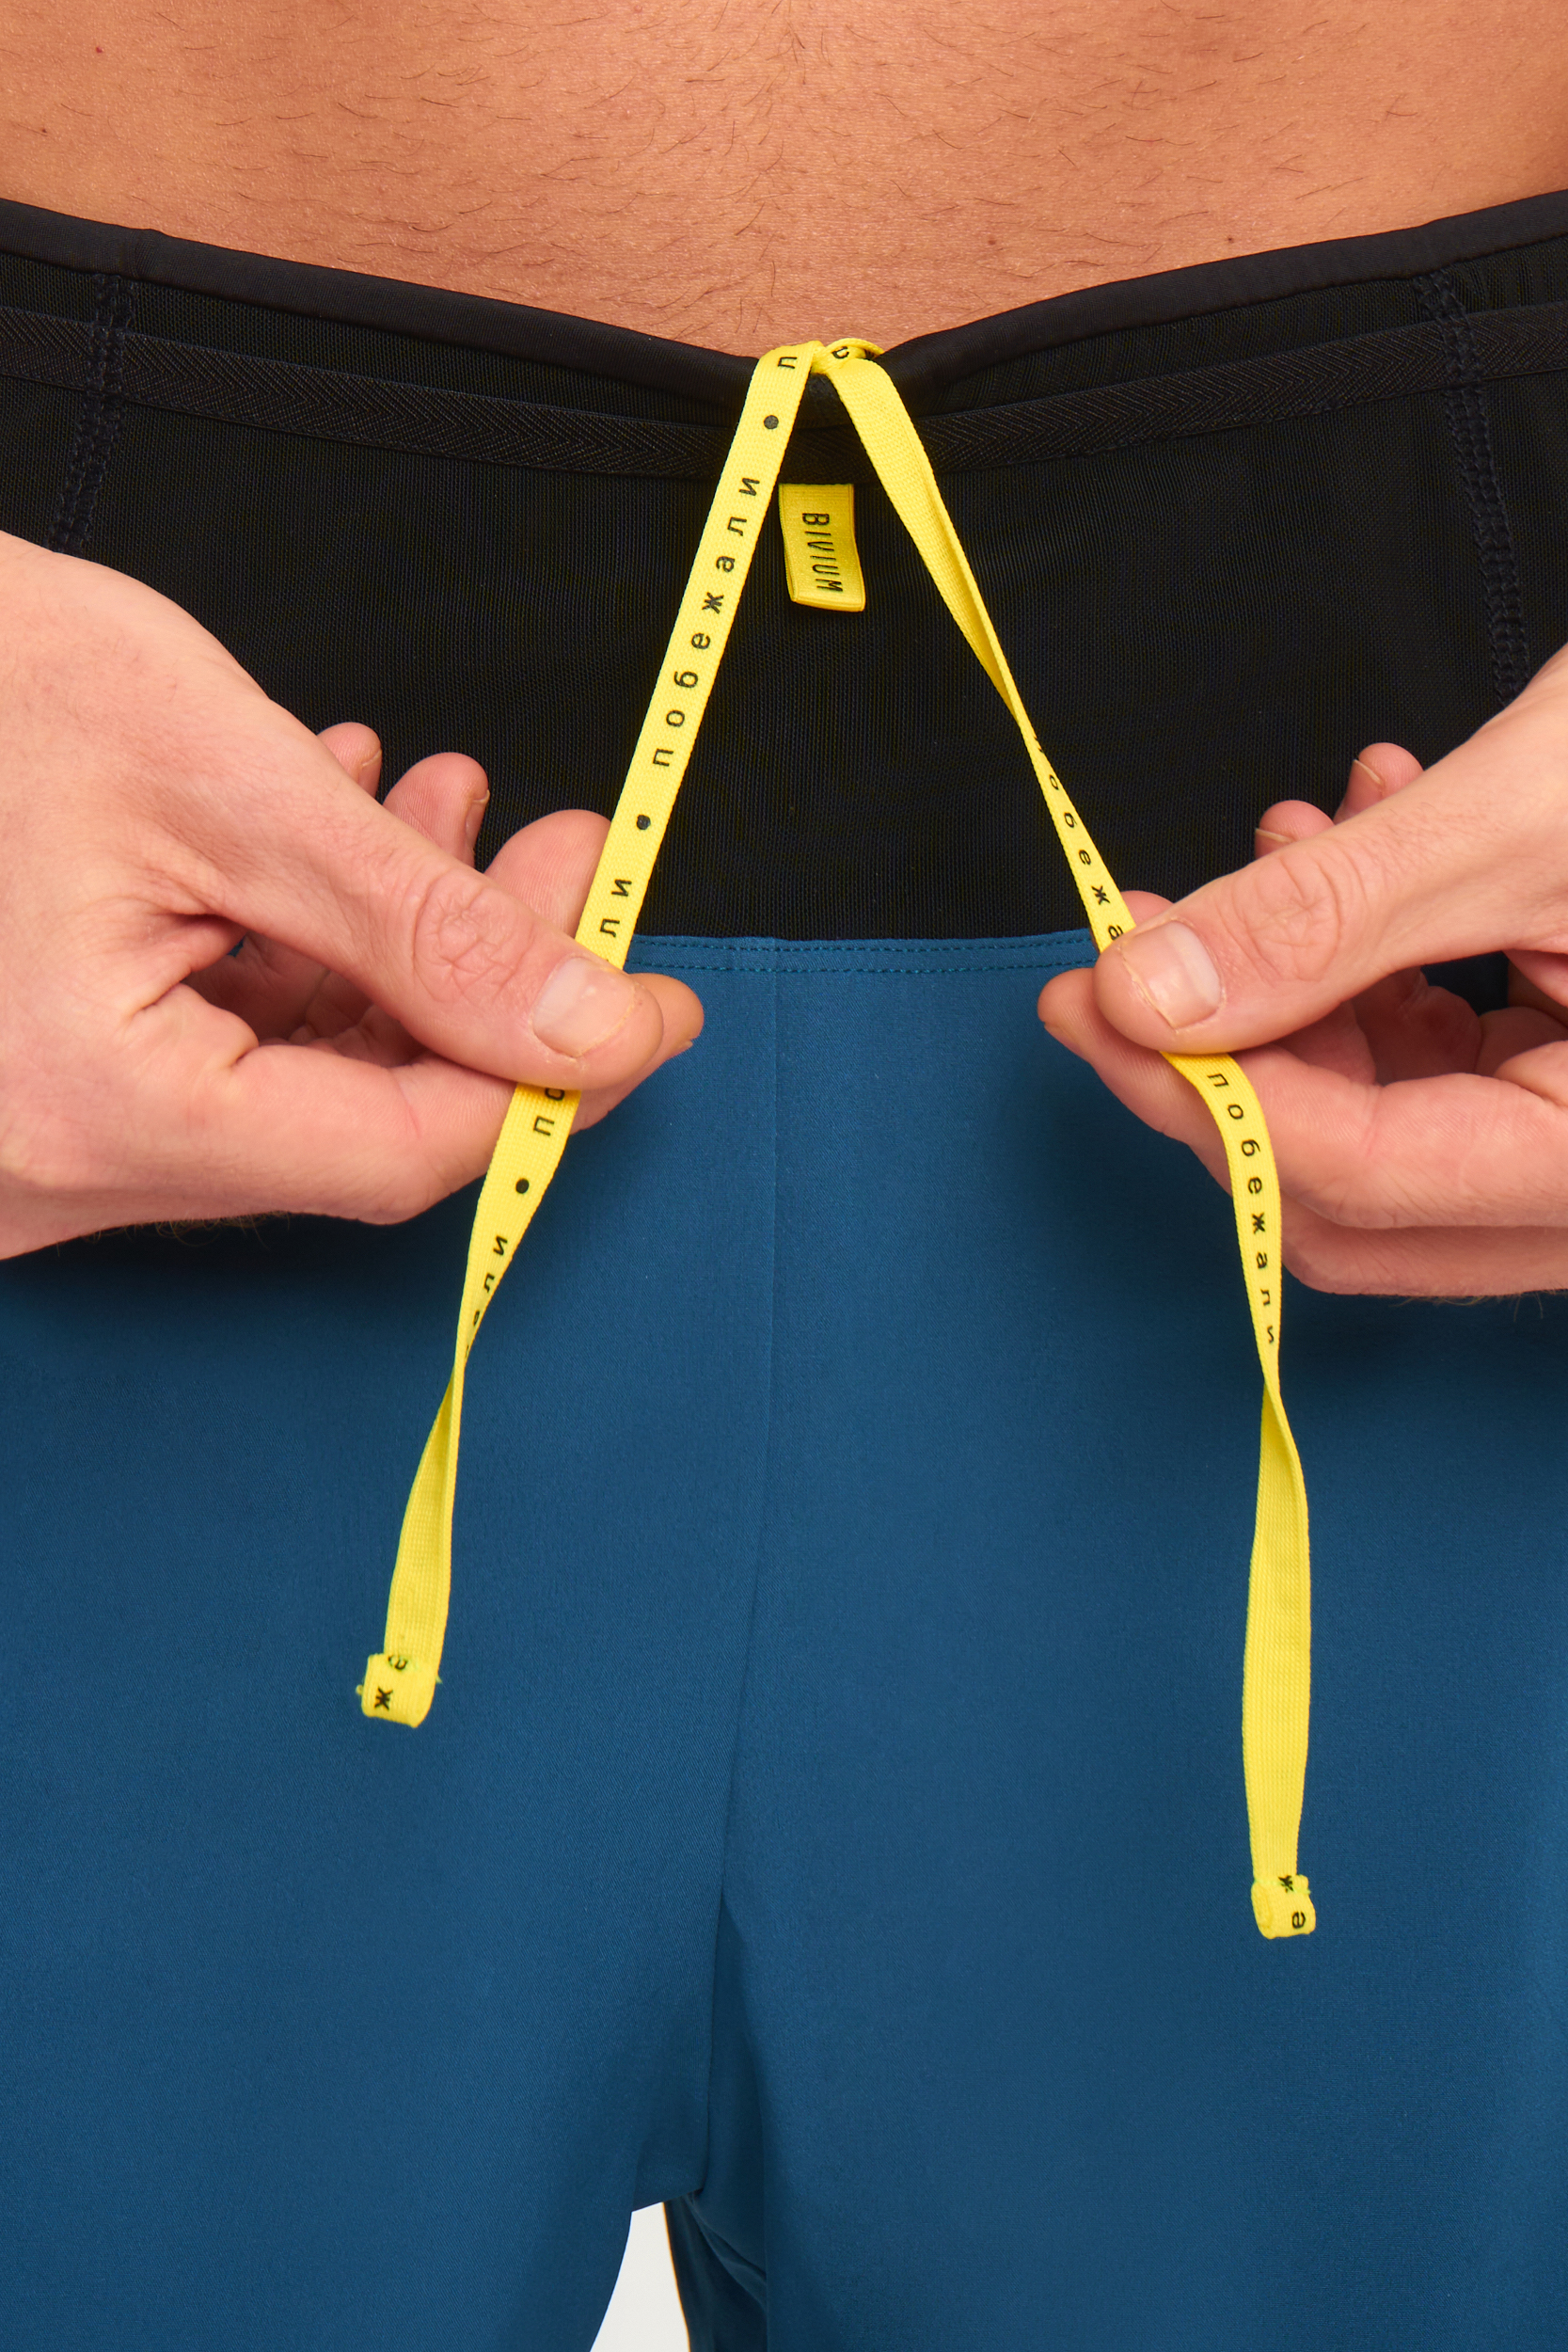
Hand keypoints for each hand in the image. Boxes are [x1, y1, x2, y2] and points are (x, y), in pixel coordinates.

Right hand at [0, 532, 700, 1255]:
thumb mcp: (227, 781)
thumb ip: (426, 927)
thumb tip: (589, 1024)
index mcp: (90, 1110)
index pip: (396, 1153)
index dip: (551, 1081)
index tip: (649, 1005)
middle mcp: (48, 1170)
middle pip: (353, 1123)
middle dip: (476, 987)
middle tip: (562, 861)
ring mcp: (36, 1150)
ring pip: (293, 1089)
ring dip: (395, 960)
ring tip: (441, 814)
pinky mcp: (42, 1105)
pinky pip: (215, 1063)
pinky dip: (301, 964)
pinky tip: (343, 855)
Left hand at [1038, 642, 1567, 1295]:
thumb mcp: (1526, 819)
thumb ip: (1327, 919)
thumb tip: (1146, 997)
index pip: (1362, 1182)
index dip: (1203, 1093)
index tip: (1088, 997)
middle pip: (1354, 1192)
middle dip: (1228, 1060)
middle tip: (1126, 952)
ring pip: (1382, 1124)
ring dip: (1296, 991)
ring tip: (1280, 840)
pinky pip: (1438, 1062)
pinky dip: (1372, 963)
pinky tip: (1353, 836)